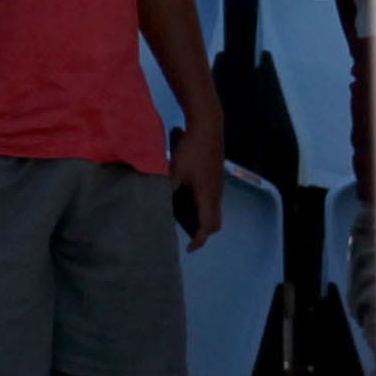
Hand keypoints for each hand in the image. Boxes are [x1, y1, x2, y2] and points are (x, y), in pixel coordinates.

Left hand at [170, 124, 226, 250]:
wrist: (207, 126)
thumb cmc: (191, 149)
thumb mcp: (174, 171)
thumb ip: (167, 190)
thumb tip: (157, 204)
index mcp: (207, 195)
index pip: (208, 226)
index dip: (199, 240)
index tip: (189, 249)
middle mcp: (216, 193)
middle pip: (216, 222)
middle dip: (204, 233)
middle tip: (189, 237)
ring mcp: (218, 184)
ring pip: (215, 210)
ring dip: (203, 219)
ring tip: (186, 221)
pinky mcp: (216, 176)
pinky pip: (213, 199)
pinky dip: (204, 207)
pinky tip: (188, 200)